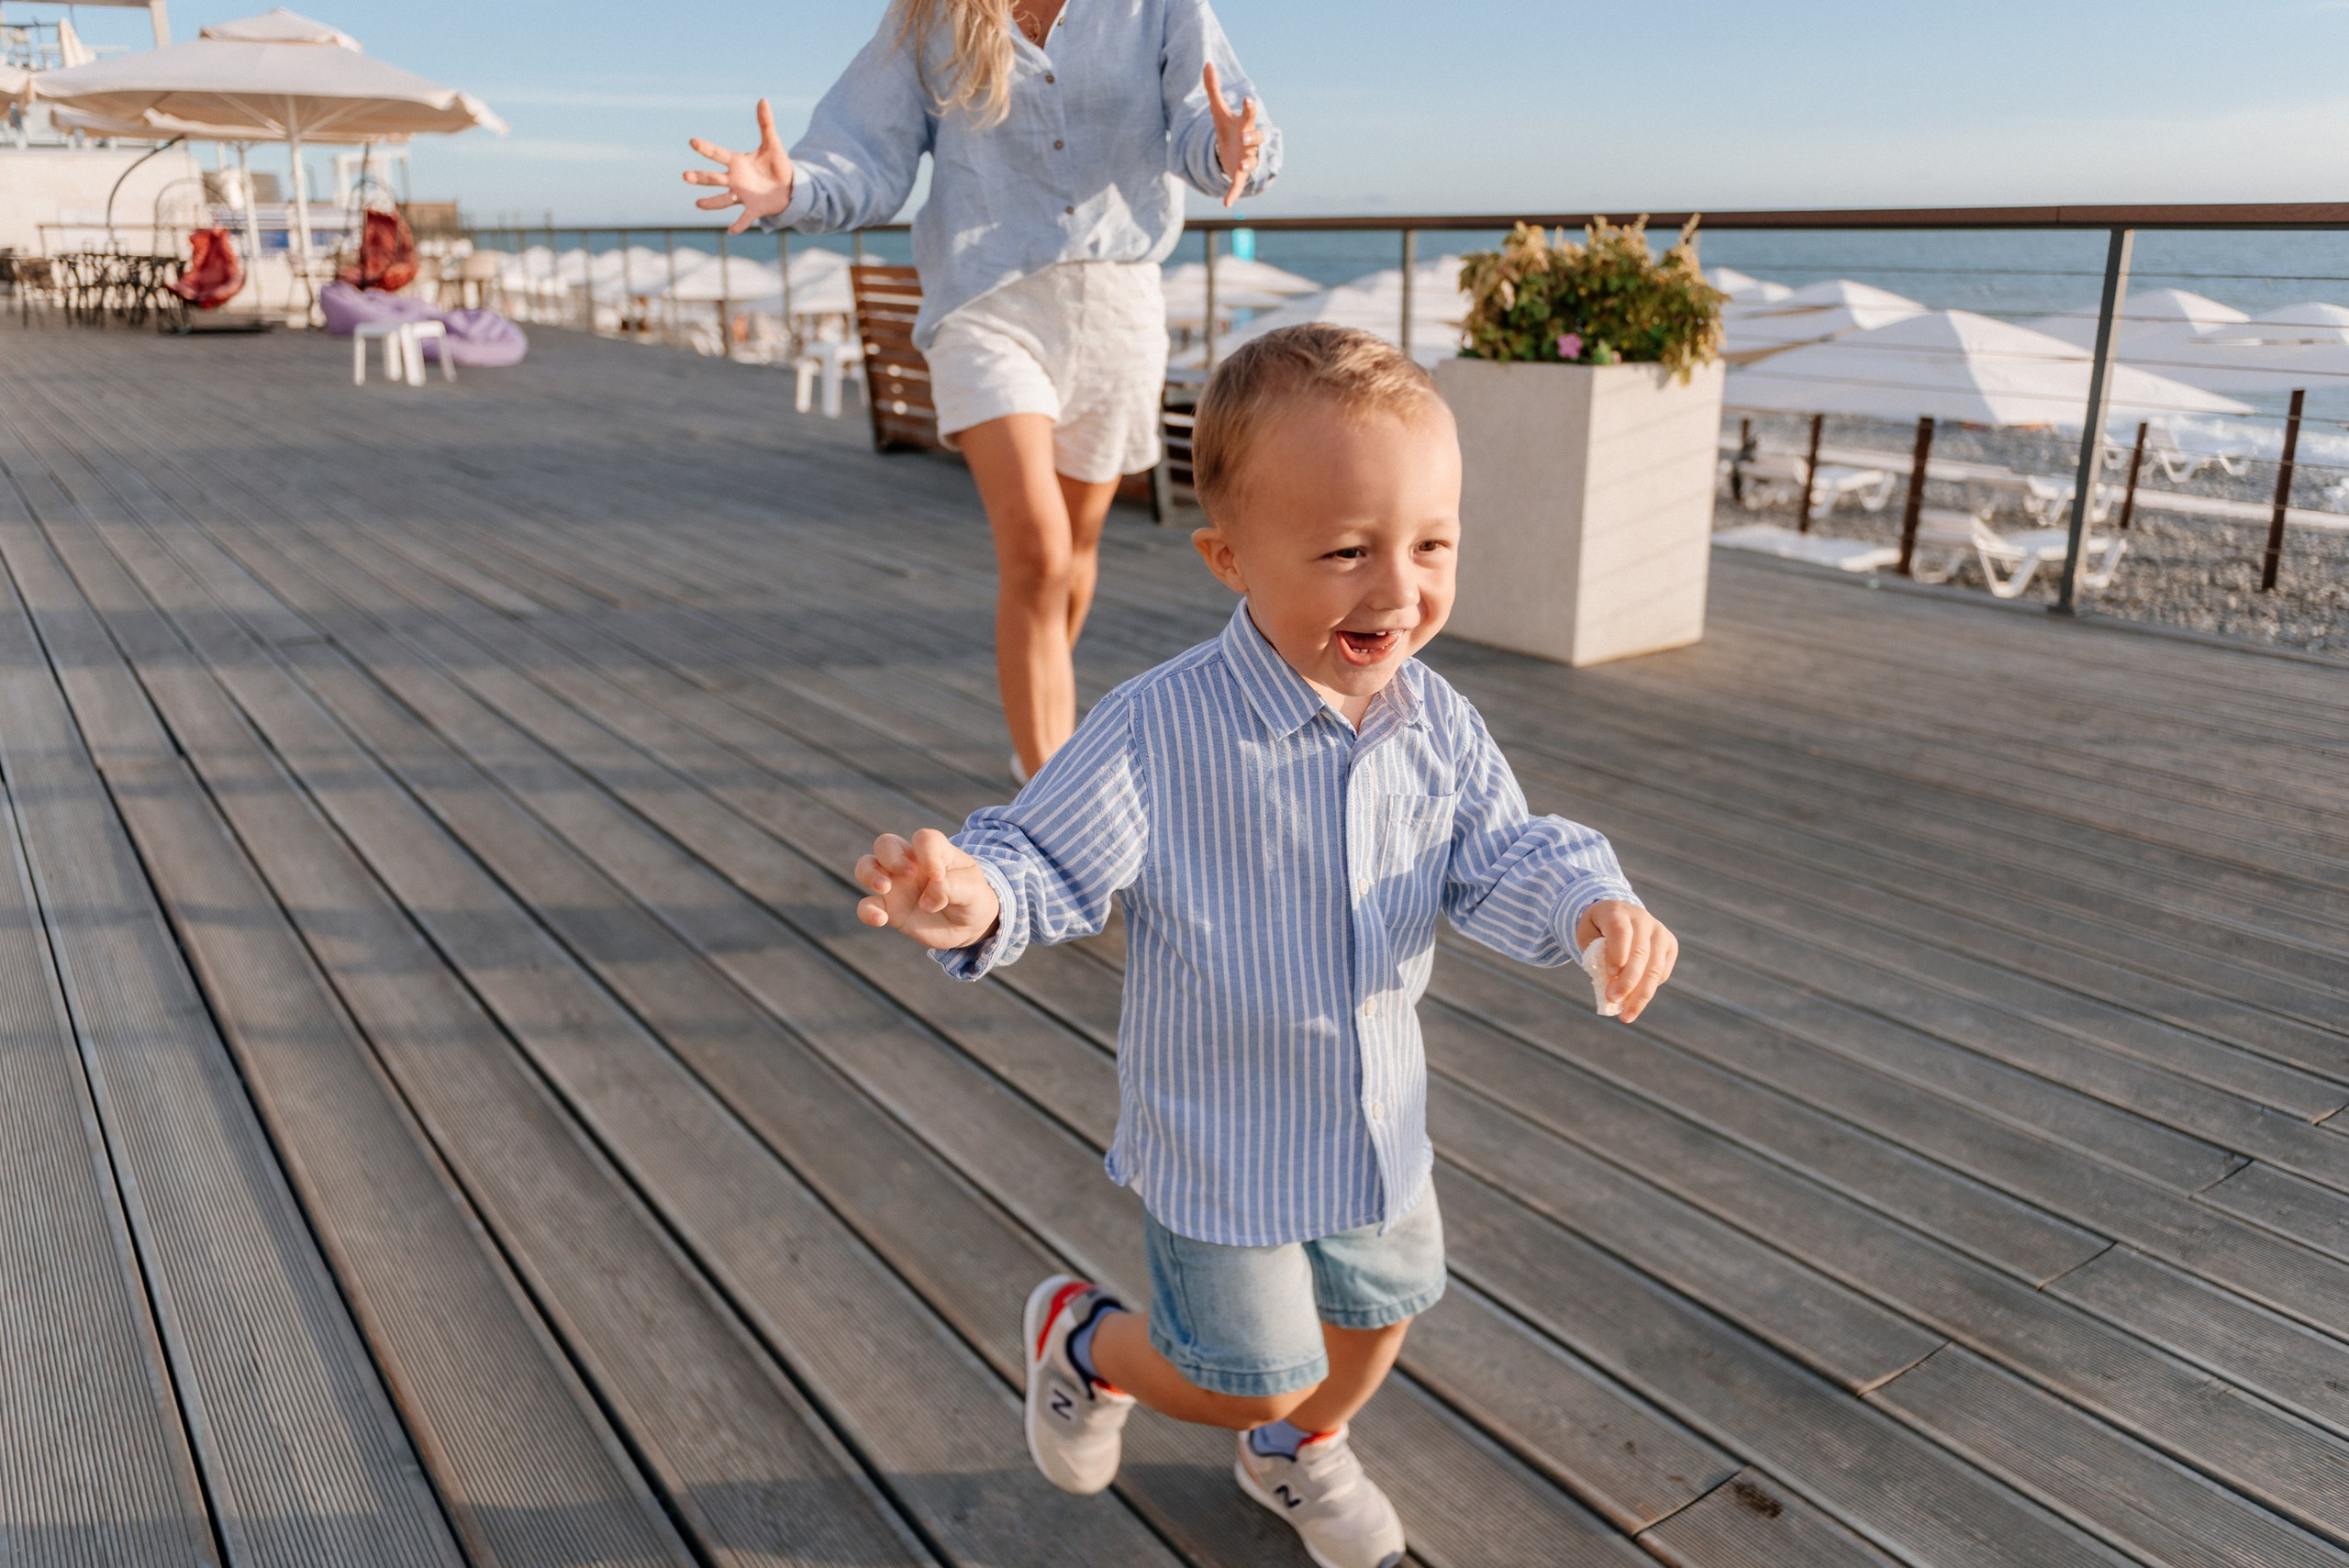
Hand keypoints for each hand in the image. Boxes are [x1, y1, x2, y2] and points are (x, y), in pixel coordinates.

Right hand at [684, 98, 794, 233]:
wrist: (789, 186)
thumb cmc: (776, 165)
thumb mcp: (772, 144)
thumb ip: (765, 124)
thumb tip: (763, 100)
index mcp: (737, 162)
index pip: (718, 154)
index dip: (706, 148)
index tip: (692, 141)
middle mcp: (735, 180)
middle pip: (714, 178)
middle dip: (700, 177)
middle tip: (685, 176)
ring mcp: (743, 195)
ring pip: (723, 199)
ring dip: (711, 202)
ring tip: (698, 204)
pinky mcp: (755, 208)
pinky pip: (745, 217)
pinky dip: (739, 224)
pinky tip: (731, 231)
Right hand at [855, 830, 1002, 950]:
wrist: (968, 925)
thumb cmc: (972, 898)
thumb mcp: (974, 890)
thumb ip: (952, 887)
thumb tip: (925, 902)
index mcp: (935, 852)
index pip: (923, 838)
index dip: (927, 853)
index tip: (939, 876)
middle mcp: (910, 864)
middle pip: (885, 843)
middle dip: (891, 856)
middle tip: (909, 874)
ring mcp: (896, 886)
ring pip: (866, 866)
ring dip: (870, 873)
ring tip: (884, 888)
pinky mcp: (888, 909)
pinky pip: (866, 906)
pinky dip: (867, 911)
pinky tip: (881, 919)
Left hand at [1201, 62, 1262, 209]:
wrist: (1231, 153)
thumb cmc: (1228, 129)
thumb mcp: (1218, 111)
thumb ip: (1213, 89)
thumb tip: (1207, 63)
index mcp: (1244, 124)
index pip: (1250, 114)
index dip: (1250, 107)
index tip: (1248, 99)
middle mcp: (1249, 142)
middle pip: (1257, 139)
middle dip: (1253, 138)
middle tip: (1246, 137)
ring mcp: (1245, 160)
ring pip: (1250, 162)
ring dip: (1247, 164)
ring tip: (1242, 166)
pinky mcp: (1238, 175)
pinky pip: (1238, 186)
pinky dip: (1232, 194)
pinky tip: (1226, 204)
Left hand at [1574, 900, 1678, 1023]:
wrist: (1619, 914)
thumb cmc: (1598, 929)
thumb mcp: (1587, 936)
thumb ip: (1595, 955)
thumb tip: (1610, 983)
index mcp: (1618, 912)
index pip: (1621, 932)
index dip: (1617, 953)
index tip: (1610, 973)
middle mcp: (1643, 920)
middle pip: (1639, 954)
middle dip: (1627, 982)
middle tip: (1613, 1000)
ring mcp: (1660, 932)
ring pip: (1654, 969)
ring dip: (1640, 995)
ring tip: (1626, 1016)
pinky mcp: (1670, 945)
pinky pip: (1661, 974)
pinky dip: (1647, 990)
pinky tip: (1633, 1001)